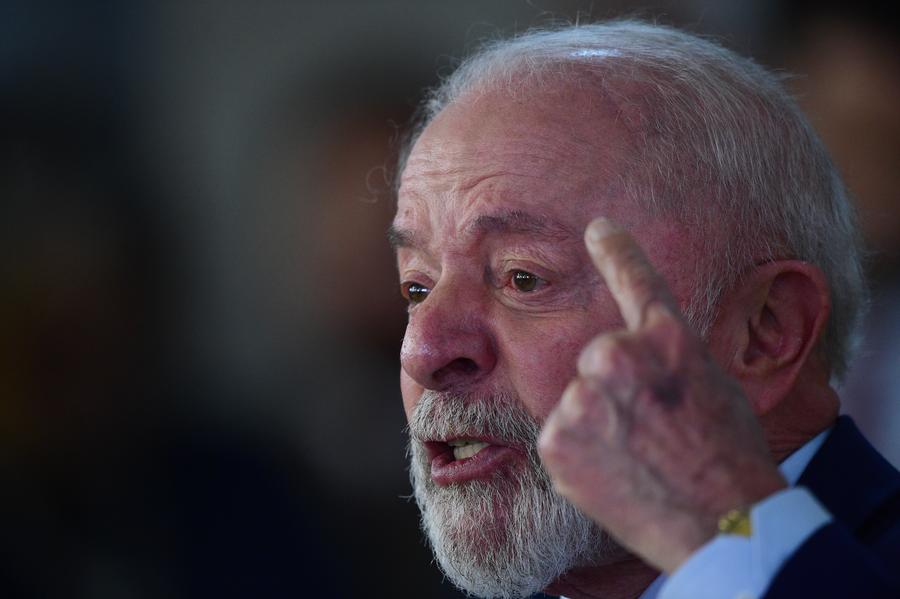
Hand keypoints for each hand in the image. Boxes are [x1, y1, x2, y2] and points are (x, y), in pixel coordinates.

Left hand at [537, 218, 786, 572]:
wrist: (722, 523)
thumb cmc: (728, 459)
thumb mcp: (713, 387)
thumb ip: (666, 360)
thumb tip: (634, 354)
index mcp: (667, 339)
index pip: (636, 279)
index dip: (616, 250)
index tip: (598, 227)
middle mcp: (618, 355)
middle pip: (598, 361)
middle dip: (615, 391)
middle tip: (652, 433)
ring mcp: (584, 397)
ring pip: (580, 403)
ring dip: (599, 426)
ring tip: (639, 460)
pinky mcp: (557, 439)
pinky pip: (562, 438)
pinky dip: (581, 457)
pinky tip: (614, 476)